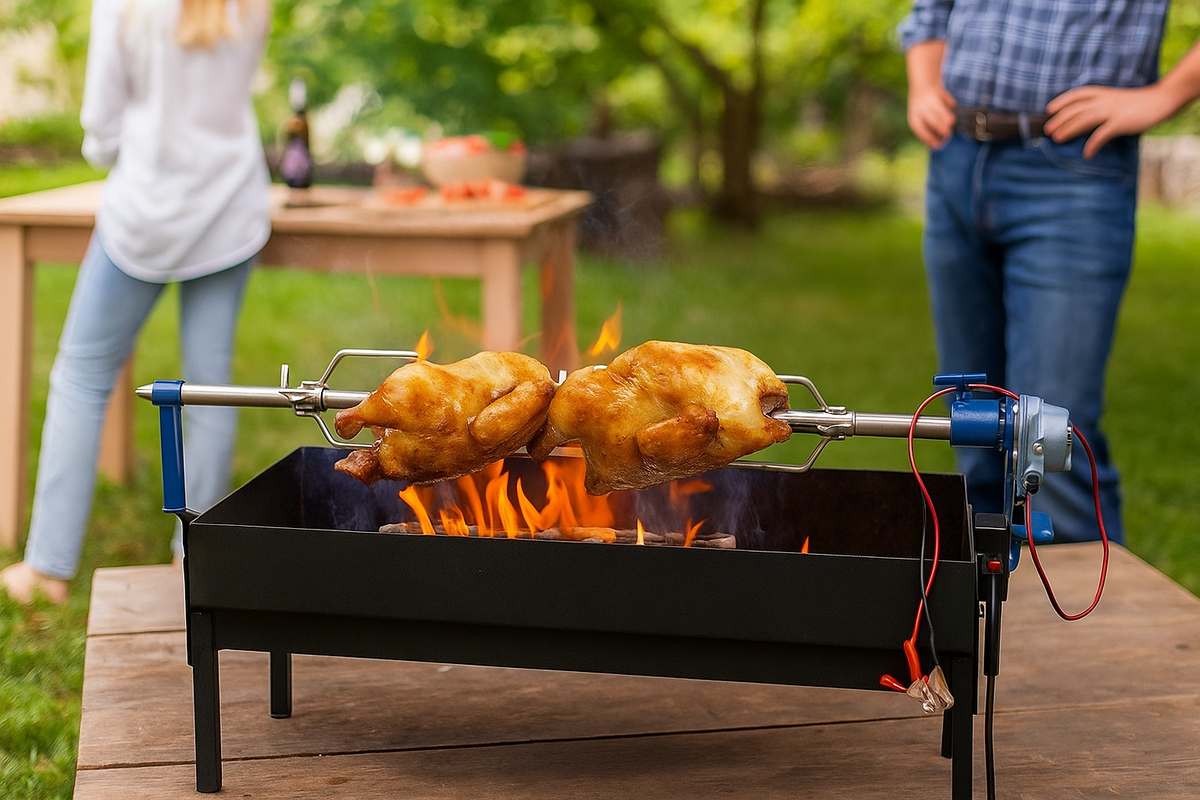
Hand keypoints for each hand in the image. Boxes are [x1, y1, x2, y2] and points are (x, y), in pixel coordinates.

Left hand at [908, 83, 957, 148]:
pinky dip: (952, 105)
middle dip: (943, 131)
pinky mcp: (940, 92)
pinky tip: (950, 105)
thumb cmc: (922, 106)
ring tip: (950, 121)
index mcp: (914, 118)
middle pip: (935, 123)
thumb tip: (938, 145)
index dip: (931, 140)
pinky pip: (950, 104)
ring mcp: (930, 101)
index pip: (922, 132)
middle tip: (948, 133)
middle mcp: (921, 109)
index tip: (939, 145)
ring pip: (945, 115)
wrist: (922, 82)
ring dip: (950, 120)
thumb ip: (927, 131)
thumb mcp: (920, 119)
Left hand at [1045, 85, 1175, 158]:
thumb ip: (1097, 106)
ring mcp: (1111, 111)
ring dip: (1068, 129)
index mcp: (1101, 93)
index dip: (1061, 101)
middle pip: (1075, 109)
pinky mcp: (1120, 122)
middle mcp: (1103, 100)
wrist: (1159, 101)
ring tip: (1057, 139)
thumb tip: (1078, 120)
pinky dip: (1093, 145)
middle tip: (1047, 131)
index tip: (1049, 109)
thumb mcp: (1112, 100)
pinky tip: (1087, 154)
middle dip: (1059, 120)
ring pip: (1084, 119)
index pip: (1077, 95)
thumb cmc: (1134, 103)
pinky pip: (1102, 134)